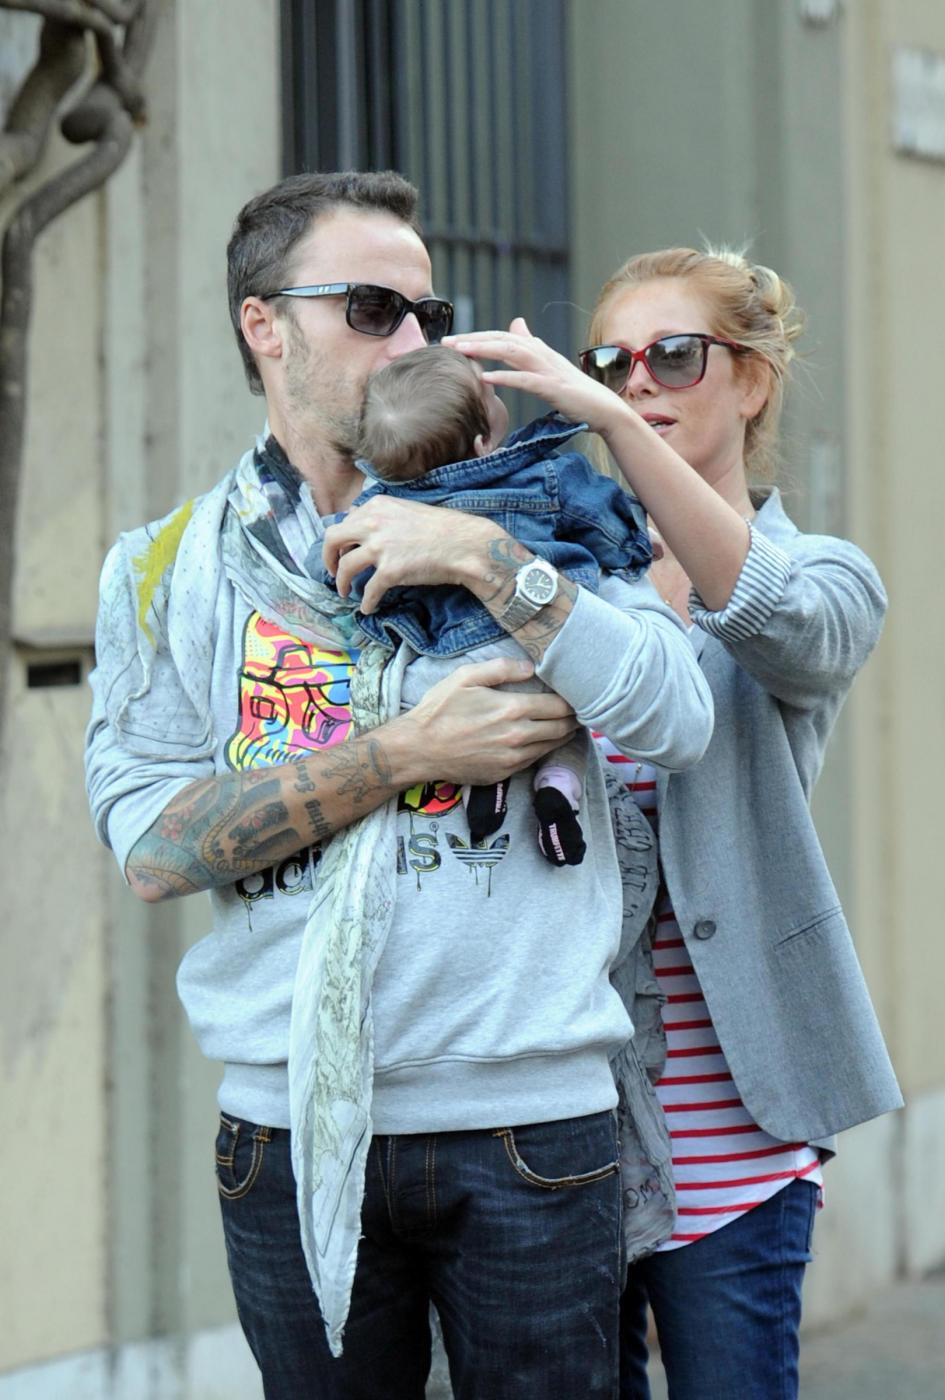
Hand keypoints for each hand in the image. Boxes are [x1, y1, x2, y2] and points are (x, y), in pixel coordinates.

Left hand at [323, 495, 504, 612]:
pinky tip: (368, 609)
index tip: (342, 551)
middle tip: (331, 570)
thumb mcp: (405, 510)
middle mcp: (373, 524)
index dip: (340, 540)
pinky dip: (366, 603)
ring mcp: (380, 548)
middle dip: (328, 558)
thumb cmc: (441, 528)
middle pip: (332, 540)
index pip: (345, 522)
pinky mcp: (390, 571)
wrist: (464, 545)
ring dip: (341, 583)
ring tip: (345, 592)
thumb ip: (380, 513)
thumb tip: (354, 513)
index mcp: (376, 507)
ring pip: (345, 568)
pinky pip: (369, 591)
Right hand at [390, 655, 577, 783]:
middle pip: (561, 728)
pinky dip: (543, 749)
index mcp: (512, 710)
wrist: (418, 749)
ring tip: (569, 724)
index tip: (579, 695)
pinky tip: (543, 740)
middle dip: (574, 719)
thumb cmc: (439, 710)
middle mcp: (518, 737)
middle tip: (580, 710)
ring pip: (551, 746)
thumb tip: (531, 667)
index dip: (572, 701)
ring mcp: (512, 759)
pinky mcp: (504, 773)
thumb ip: (501, 668)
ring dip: (563, 735)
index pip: (558, 706)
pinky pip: (533, 760)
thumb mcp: (465, 677)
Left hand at [443, 317, 629, 438]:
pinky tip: (485, 378)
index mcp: (538, 350)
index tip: (452, 340)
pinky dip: (505, 377)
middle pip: (503, 339)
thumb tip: (517, 323)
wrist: (603, 409)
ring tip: (460, 352)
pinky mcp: (554, 388)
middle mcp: (542, 354)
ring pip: (512, 352)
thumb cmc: (574, 392)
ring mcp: (548, 370)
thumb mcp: (548, 365)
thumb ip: (531, 345)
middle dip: (474, 339)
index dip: (478, 336)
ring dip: (485, 350)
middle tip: (446, 342)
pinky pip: (525, 380)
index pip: (502, 337)